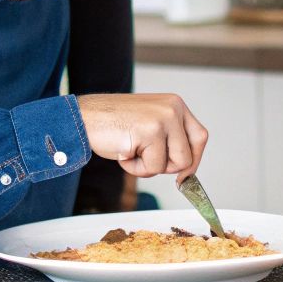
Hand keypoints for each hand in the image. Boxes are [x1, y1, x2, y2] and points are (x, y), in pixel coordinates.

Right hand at [76, 93, 208, 179]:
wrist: (83, 119)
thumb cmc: (112, 124)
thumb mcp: (149, 125)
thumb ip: (169, 140)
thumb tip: (187, 171)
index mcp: (175, 104)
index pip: (200, 137)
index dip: (194, 160)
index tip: (184, 177)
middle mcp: (173, 108)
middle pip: (189, 155)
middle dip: (169, 168)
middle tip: (145, 159)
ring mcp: (163, 118)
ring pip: (174, 165)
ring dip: (149, 167)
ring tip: (131, 150)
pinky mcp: (151, 131)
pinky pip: (153, 167)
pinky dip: (136, 168)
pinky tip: (123, 151)